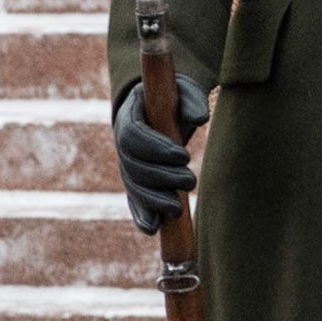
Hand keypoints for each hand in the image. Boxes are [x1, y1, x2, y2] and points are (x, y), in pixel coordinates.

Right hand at [113, 78, 209, 234]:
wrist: (166, 111)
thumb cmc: (176, 99)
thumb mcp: (185, 92)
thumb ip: (192, 101)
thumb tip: (200, 118)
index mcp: (129, 116)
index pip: (132, 135)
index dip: (154, 148)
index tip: (183, 154)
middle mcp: (122, 143)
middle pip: (132, 166)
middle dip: (161, 177)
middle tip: (190, 180)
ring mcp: (127, 165)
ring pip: (133, 187)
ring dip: (154, 200)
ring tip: (179, 208)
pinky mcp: (136, 183)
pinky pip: (134, 202)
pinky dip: (142, 216)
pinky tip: (152, 229)